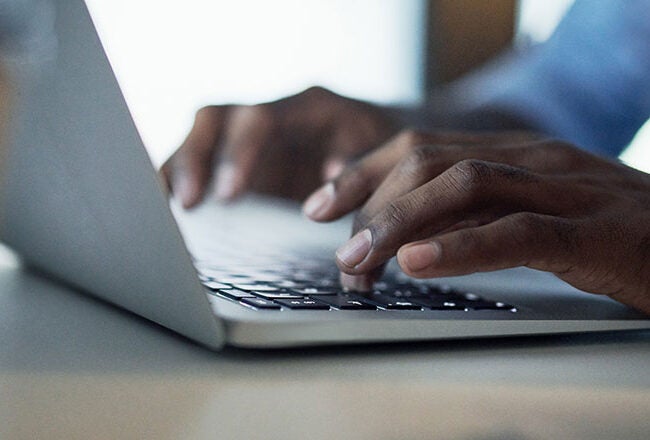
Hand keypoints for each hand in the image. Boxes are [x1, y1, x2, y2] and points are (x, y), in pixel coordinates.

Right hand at [161, 87, 398, 207]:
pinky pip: (199, 163)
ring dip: (179, 170)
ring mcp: (251, 138)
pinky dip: (178, 181)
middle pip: (216, 120)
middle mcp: (271, 117)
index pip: (261, 118)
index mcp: (307, 108)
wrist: (380, 142)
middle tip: (191, 202)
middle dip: (197, 158)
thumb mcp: (381, 155)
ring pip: (199, 138)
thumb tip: (327, 181)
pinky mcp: (239, 161)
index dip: (240, 152)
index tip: (229, 193)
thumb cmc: (383, 148)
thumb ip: (357, 167)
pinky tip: (167, 209)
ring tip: (168, 209)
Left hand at [303, 129, 649, 313]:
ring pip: (464, 186)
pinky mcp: (591, 230)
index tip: (318, 205)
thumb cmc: (600, 229)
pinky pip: (516, 231)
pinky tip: (418, 263)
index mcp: (511, 150)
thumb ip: (468, 207)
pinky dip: (462, 247)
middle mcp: (531, 157)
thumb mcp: (526, 208)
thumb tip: (399, 222)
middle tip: (339, 254)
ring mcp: (563, 187)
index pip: (418, 145)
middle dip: (371, 205)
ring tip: (359, 260)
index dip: (361, 172)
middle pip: (428, 161)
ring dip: (400, 223)